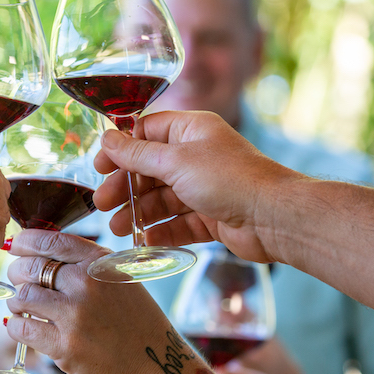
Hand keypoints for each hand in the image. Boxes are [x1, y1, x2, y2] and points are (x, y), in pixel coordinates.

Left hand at [5, 229, 173, 373]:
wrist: (153, 361)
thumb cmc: (133, 318)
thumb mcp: (118, 276)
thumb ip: (84, 262)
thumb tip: (39, 252)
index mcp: (99, 261)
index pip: (51, 241)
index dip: (25, 241)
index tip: (15, 245)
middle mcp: (86, 283)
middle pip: (30, 267)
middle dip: (16, 272)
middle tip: (18, 281)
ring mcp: (74, 315)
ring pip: (22, 297)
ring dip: (17, 301)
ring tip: (23, 306)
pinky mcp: (65, 346)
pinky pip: (22, 328)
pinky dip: (16, 326)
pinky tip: (24, 326)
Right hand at [93, 111, 299, 262]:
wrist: (274, 217)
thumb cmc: (230, 179)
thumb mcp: (176, 162)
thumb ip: (138, 154)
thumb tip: (108, 139)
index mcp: (191, 131)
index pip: (147, 133)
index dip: (121, 149)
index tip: (99, 167)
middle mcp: (197, 156)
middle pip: (150, 169)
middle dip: (126, 187)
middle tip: (103, 204)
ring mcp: (204, 188)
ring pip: (162, 199)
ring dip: (138, 213)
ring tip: (119, 229)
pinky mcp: (211, 217)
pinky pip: (178, 223)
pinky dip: (160, 232)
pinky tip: (143, 242)